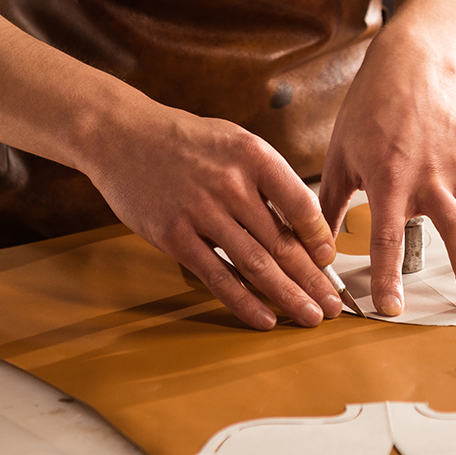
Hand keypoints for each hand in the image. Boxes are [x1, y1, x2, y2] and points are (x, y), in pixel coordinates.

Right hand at [87, 102, 341, 331]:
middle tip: (333, 305)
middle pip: (282, 241)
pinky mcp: (174, 235)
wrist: (123, 135)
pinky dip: (244, 302)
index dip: (320, 237)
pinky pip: (217, 276)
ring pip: (255, 264)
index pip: (301, 204)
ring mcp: (201, 211)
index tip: (329, 260)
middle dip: (312, 279)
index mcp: (253, 154)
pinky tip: (265, 319)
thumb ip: (266, 178)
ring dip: (288, 295)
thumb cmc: (184, 140)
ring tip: (310, 317)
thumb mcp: (234, 141)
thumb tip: (300, 224)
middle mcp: (231, 183)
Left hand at [319, 26, 455, 315]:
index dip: (387, 276)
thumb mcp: (339, 157)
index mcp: (388, 178)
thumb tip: (316, 249)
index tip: (392, 308)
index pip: (386, 237)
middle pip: (454, 233)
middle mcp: (429, 175)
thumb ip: (330, 206)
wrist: (409, 66)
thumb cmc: (367, 112)